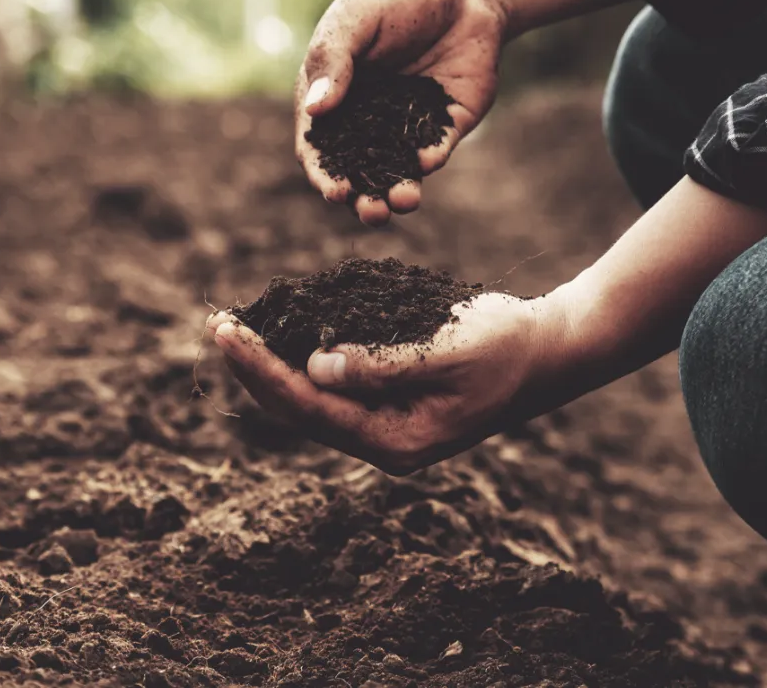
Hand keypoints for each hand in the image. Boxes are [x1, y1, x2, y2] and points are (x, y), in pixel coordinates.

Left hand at [205, 291, 583, 474]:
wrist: (550, 350)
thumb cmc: (507, 347)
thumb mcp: (446, 352)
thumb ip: (381, 365)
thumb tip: (314, 368)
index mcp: (397, 442)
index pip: (310, 407)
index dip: (262, 369)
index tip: (226, 333)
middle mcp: (385, 442)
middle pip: (301, 410)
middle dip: (255, 368)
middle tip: (216, 325)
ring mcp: (388, 425)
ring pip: (311, 399)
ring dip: (272, 364)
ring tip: (234, 329)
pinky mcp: (391, 402)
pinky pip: (334, 386)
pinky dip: (302, 359)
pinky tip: (280, 335)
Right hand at [296, 0, 506, 226]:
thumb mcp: (355, 18)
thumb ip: (333, 61)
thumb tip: (315, 112)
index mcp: (333, 100)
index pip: (320, 149)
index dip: (324, 174)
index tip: (335, 191)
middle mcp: (366, 122)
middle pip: (358, 173)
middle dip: (363, 200)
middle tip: (372, 212)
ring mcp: (406, 128)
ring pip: (397, 174)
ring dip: (397, 194)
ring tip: (403, 202)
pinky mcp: (444, 126)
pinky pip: (434, 151)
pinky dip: (429, 160)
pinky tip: (427, 160)